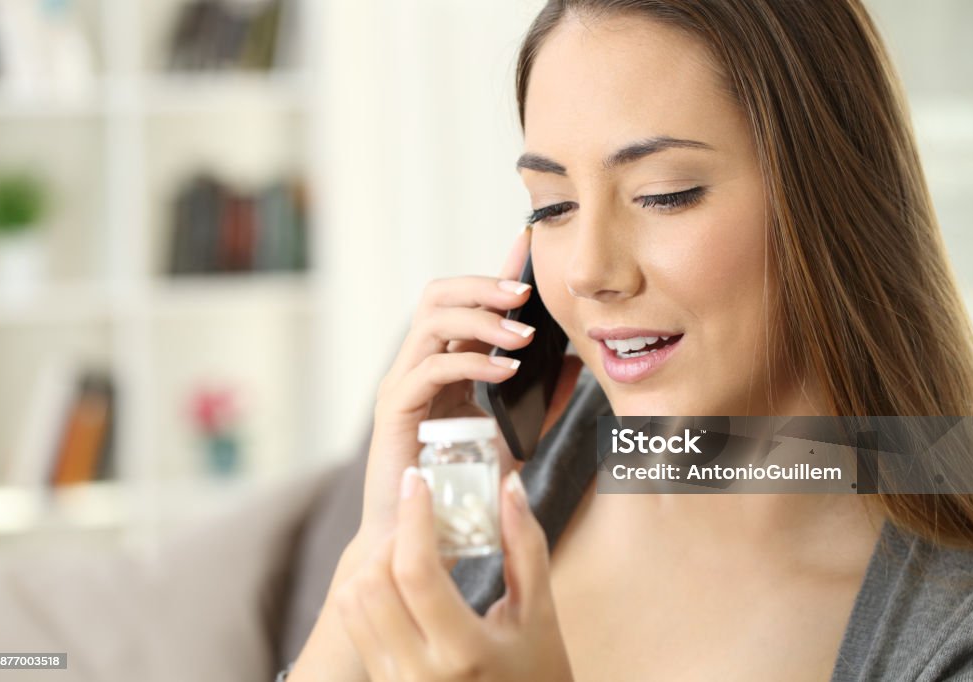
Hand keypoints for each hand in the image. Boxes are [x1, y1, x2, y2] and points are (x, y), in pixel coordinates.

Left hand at [337, 466, 574, 681]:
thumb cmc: (537, 677)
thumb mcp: (541, 615)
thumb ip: (526, 546)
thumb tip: (510, 486)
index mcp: (463, 651)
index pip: (416, 572)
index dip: (413, 517)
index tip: (417, 480)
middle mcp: (418, 673)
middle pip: (373, 582)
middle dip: (393, 536)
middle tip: (419, 515)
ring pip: (352, 602)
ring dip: (376, 561)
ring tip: (411, 546)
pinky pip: (355, 625)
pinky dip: (368, 590)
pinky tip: (400, 579)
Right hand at [358, 226, 580, 546]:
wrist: (420, 536)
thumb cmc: (461, 485)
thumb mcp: (513, 435)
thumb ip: (540, 400)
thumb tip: (577, 364)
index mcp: (442, 363)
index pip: (465, 302)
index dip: (495, 272)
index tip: (527, 246)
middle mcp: (417, 365)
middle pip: (438, 295)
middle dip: (483, 284)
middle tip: (525, 292)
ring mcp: (402, 384)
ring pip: (431, 321)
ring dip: (480, 318)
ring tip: (522, 335)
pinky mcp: (395, 410)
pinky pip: (431, 367)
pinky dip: (470, 361)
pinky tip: (506, 370)